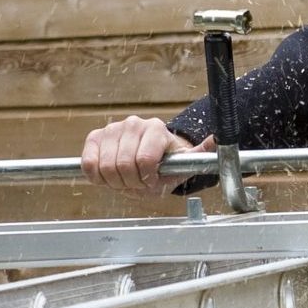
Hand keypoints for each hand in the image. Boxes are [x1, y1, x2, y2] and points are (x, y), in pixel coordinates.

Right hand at [80, 117, 212, 195]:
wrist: (146, 157)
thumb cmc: (167, 163)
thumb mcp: (187, 162)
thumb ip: (202, 154)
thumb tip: (218, 141)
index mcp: (157, 130)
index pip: (144, 160)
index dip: (146, 179)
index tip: (152, 182)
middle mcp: (134, 124)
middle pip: (123, 165)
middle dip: (131, 183)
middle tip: (138, 183)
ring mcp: (112, 129)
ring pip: (106, 166)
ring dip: (115, 182)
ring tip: (127, 180)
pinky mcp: (95, 137)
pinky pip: (89, 163)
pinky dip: (98, 177)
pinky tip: (110, 176)